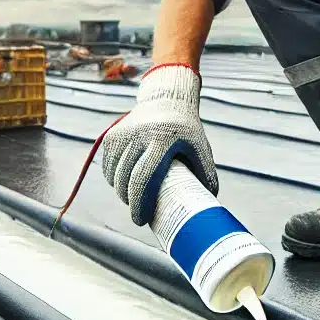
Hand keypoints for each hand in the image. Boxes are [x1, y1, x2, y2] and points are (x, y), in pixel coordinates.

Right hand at [100, 63, 217, 224]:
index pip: (144, 178)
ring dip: (121, 192)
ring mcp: (123, 135)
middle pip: (125, 180)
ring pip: (114, 175)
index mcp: (162, 140)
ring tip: (134, 199)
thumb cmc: (187, 129)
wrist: (167, 99)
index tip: (142, 220)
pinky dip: (113, 179)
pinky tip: (124, 184)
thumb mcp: (200, 147)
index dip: (140, 204)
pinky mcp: (112, 135)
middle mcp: (139, 136)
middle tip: (139, 214)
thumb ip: (206, 173)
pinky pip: (108, 166)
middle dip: (130, 202)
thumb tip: (211, 201)